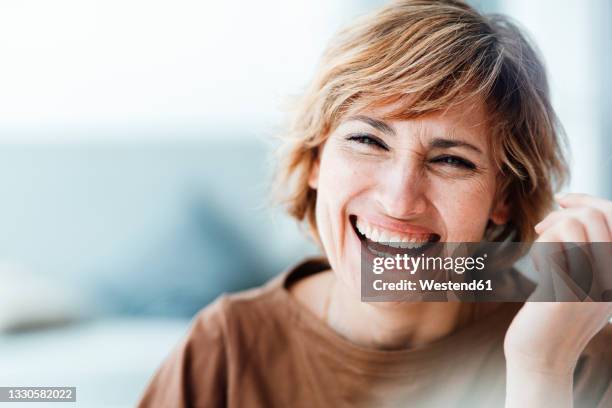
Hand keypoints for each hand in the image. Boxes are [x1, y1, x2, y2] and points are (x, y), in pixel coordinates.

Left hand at [504, 193, 611, 406]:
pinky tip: (538, 267)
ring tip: (541, 252)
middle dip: (562, 215)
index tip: (563, 199)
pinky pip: (555, 245)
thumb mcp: (582, 284)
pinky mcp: (566, 289)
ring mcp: (592, 283)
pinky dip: (542, 248)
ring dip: (550, 231)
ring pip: (574, 225)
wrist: (540, 357)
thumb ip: (589, 253)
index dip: (589, 200)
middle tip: (542, 231)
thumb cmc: (552, 317)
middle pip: (595, 216)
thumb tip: (574, 211)